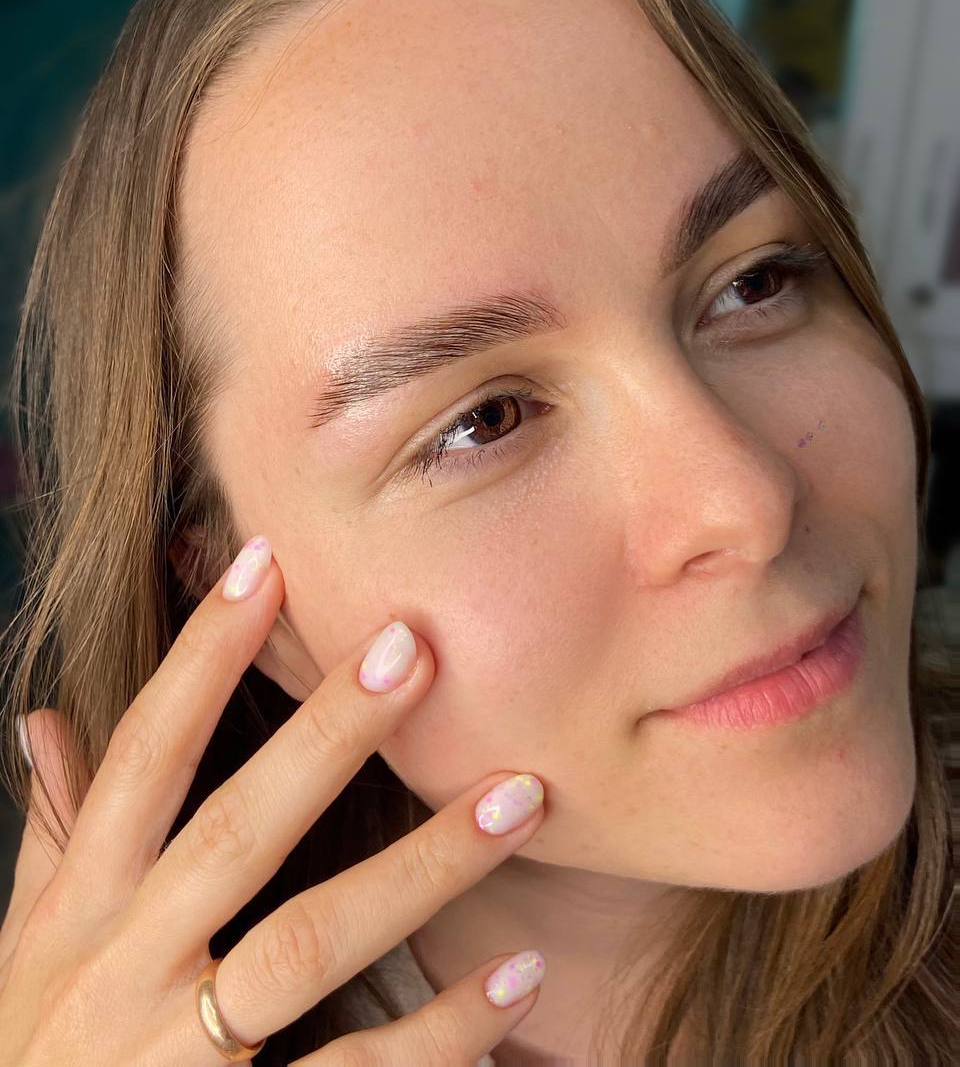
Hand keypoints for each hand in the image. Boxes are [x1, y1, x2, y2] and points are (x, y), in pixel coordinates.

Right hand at [0, 540, 546, 1063]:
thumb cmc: (36, 1063)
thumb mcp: (22, 954)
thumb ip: (49, 838)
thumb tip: (43, 721)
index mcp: (78, 913)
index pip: (142, 759)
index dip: (198, 660)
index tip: (265, 565)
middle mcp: (121, 972)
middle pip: (237, 832)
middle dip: (325, 736)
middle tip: (416, 650)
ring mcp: (176, 1056)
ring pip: (310, 941)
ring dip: (423, 866)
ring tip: (519, 795)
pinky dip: (440, 1029)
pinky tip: (515, 971)